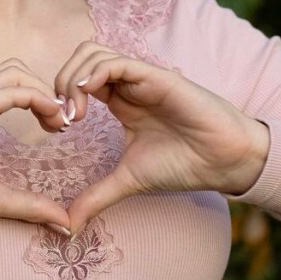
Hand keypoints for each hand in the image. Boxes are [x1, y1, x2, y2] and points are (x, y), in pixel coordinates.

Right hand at [0, 60, 73, 232]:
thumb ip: (30, 204)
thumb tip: (64, 223)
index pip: (10, 86)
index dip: (38, 99)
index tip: (56, 127)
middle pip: (15, 71)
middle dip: (45, 89)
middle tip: (62, 121)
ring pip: (15, 73)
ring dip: (44, 91)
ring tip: (59, 120)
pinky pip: (11, 91)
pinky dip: (37, 98)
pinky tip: (51, 118)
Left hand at [53, 43, 269, 233]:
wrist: (223, 161)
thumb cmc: (183, 164)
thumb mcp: (128, 180)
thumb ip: (96, 196)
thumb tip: (68, 226)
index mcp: (119, 101)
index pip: (77, 81)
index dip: (59, 98)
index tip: (57, 129)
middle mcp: (127, 84)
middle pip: (79, 59)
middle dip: (60, 83)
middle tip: (62, 119)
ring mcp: (140, 77)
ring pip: (93, 53)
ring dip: (73, 78)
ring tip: (75, 114)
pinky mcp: (156, 77)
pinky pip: (117, 62)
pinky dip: (94, 74)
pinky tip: (88, 100)